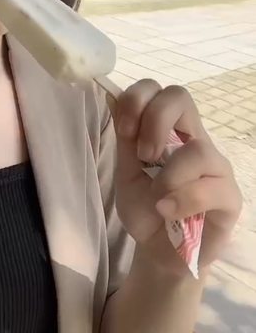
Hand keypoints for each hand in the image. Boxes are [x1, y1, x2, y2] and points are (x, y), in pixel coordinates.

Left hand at [112, 79, 241, 275]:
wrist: (159, 252)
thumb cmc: (145, 208)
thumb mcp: (126, 172)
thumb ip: (125, 139)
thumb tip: (111, 95)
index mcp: (167, 128)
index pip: (158, 89)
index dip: (137, 99)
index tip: (124, 130)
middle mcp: (193, 139)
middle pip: (180, 96)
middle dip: (154, 120)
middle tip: (143, 155)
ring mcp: (215, 166)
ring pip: (198, 148)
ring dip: (168, 174)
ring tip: (155, 198)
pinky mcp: (229, 197)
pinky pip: (212, 187)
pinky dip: (183, 200)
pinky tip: (167, 211)